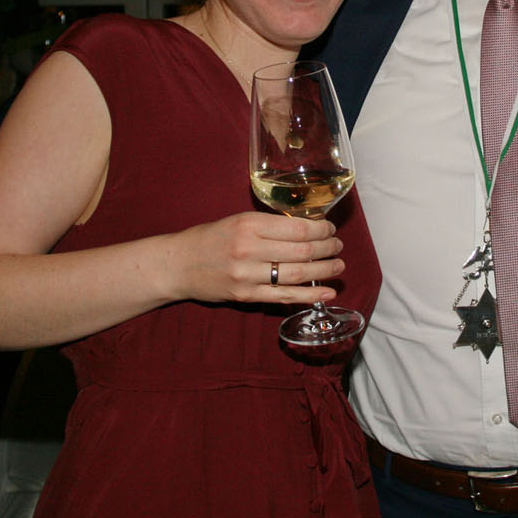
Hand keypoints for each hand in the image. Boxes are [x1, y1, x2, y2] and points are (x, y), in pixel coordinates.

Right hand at [168, 211, 345, 306]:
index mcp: (249, 225)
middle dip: (328, 248)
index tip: (330, 228)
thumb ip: (269, 225)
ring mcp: (247, 275)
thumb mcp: (238, 220)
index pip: (297, 228)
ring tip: (338, 266)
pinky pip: (284, 297)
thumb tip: (308, 228)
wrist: (179, 264)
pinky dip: (309, 295)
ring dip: (324, 270)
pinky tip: (328, 292)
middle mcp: (248, 249)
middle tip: (338, 246)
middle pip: (302, 251)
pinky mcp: (246, 296)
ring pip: (297, 274)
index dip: (321, 229)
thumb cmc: (210, 239)